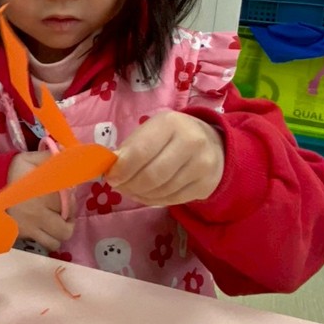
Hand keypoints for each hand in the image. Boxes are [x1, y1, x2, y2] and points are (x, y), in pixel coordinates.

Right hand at [5, 150, 73, 251]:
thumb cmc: (13, 171)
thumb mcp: (32, 159)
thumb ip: (52, 158)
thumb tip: (69, 156)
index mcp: (44, 192)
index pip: (71, 204)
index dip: (73, 201)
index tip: (68, 195)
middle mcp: (39, 213)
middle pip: (66, 229)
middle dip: (68, 221)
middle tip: (64, 212)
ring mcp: (30, 227)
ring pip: (56, 241)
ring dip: (58, 233)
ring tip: (55, 222)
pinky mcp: (21, 235)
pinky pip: (42, 244)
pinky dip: (47, 238)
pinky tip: (43, 227)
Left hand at [106, 112, 224, 206]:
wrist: (212, 143)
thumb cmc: (171, 136)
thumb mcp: (151, 131)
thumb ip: (131, 148)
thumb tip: (112, 169)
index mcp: (171, 123)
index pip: (141, 152)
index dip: (122, 169)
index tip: (111, 177)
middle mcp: (191, 142)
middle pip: (151, 176)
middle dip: (129, 185)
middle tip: (119, 186)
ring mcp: (202, 165)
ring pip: (161, 191)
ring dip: (140, 194)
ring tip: (132, 189)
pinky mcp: (206, 185)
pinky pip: (172, 200)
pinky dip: (154, 200)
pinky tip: (148, 194)